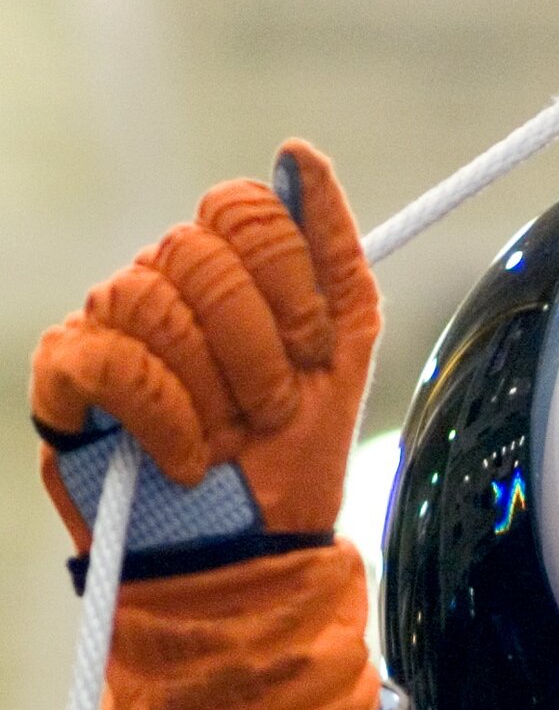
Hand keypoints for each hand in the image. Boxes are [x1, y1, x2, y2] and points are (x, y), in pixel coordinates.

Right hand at [31, 142, 379, 576]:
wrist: (251, 554)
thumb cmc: (291, 461)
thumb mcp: (342, 360)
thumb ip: (335, 258)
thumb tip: (300, 155)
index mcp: (224, 270)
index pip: (241, 209)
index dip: (288, 278)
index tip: (311, 351)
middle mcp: (160, 283)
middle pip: (200, 253)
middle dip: (256, 349)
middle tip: (270, 410)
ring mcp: (107, 323)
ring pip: (153, 304)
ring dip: (214, 393)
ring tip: (227, 443)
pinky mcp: (66, 376)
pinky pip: (111, 361)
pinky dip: (165, 418)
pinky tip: (186, 457)